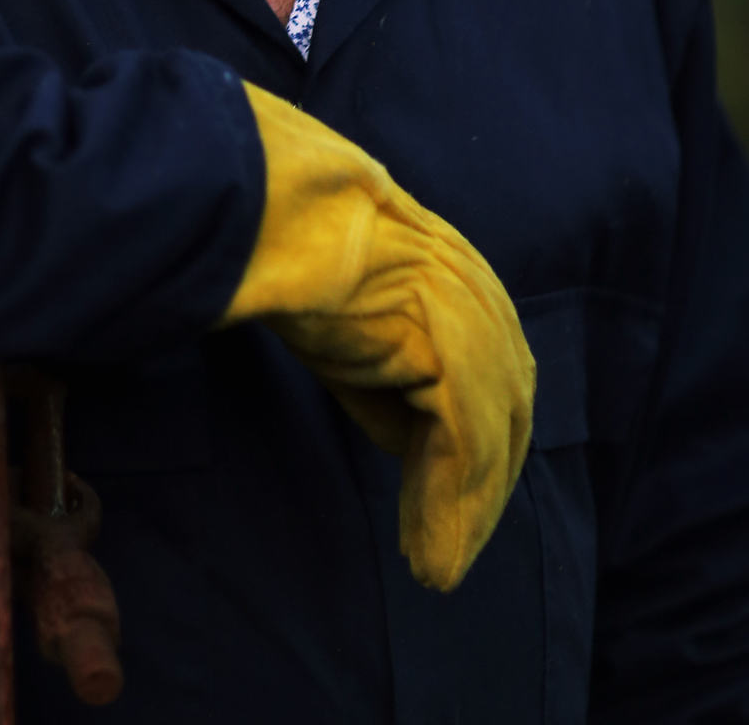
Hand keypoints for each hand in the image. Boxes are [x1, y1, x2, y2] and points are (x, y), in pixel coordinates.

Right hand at [224, 84, 534, 591]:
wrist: (266, 203)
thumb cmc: (281, 238)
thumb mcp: (342, 307)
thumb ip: (380, 363)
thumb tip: (399, 428)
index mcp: (454, 267)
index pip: (489, 368)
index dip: (475, 439)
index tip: (448, 499)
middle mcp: (475, 289)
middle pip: (504, 407)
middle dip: (482, 485)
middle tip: (449, 549)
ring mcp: (467, 315)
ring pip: (488, 438)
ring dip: (464, 513)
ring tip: (434, 568)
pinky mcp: (446, 347)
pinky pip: (463, 447)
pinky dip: (451, 509)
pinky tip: (428, 556)